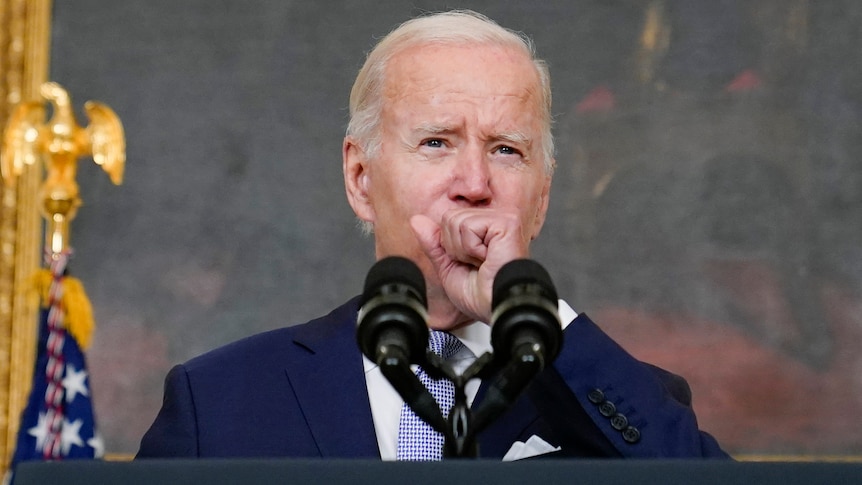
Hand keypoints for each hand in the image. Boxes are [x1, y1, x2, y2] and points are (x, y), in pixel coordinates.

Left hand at [410, 209, 530, 323]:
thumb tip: (416, 220)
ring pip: (456, 221)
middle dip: (455, 247)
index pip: (448, 220)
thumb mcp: (448, 267)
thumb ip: (434, 243)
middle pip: (449, 218)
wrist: (496, 309)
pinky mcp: (507, 222)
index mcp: (484, 228)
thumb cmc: (481, 296)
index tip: (470, 264)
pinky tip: (488, 259)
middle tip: (477, 265)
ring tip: (484, 262)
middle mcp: (495, 219)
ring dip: (464, 250)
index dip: (450, 247)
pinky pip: (468, 226)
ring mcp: (502, 218)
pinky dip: (471, 249)